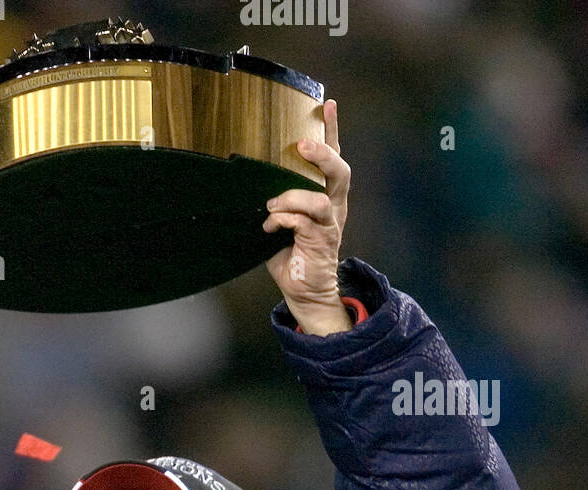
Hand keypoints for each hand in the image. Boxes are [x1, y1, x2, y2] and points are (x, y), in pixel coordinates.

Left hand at [262, 99, 351, 334]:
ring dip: (292, 197)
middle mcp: (332, 205)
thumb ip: (275, 199)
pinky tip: (269, 227)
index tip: (327, 102)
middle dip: (322, 153)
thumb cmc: (289, 252)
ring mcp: (329, 224)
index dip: (331, 130)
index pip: (333, 156)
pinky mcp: (321, 242)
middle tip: (301, 144)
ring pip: (320, 199)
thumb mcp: (280, 219)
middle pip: (339, 170)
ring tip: (272, 205)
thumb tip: (247, 180)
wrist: (303, 289)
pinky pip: (304, 222)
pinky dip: (283, 221)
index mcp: (325, 195)